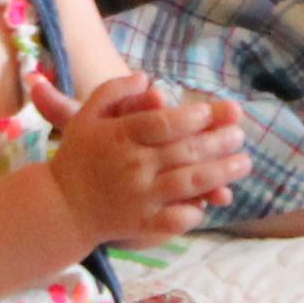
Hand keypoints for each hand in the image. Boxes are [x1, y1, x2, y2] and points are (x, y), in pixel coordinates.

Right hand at [34, 65, 247, 243]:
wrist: (60, 207)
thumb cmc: (78, 156)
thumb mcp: (87, 115)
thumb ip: (113, 91)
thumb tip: (146, 78)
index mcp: (120, 137)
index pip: (162, 124)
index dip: (191, 117)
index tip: (211, 112)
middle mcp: (132, 167)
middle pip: (184, 151)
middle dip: (218, 141)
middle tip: (240, 134)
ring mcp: (140, 198)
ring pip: (189, 183)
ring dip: (221, 172)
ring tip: (244, 162)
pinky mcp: (143, 225)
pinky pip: (177, 219)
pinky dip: (197, 210)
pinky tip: (213, 199)